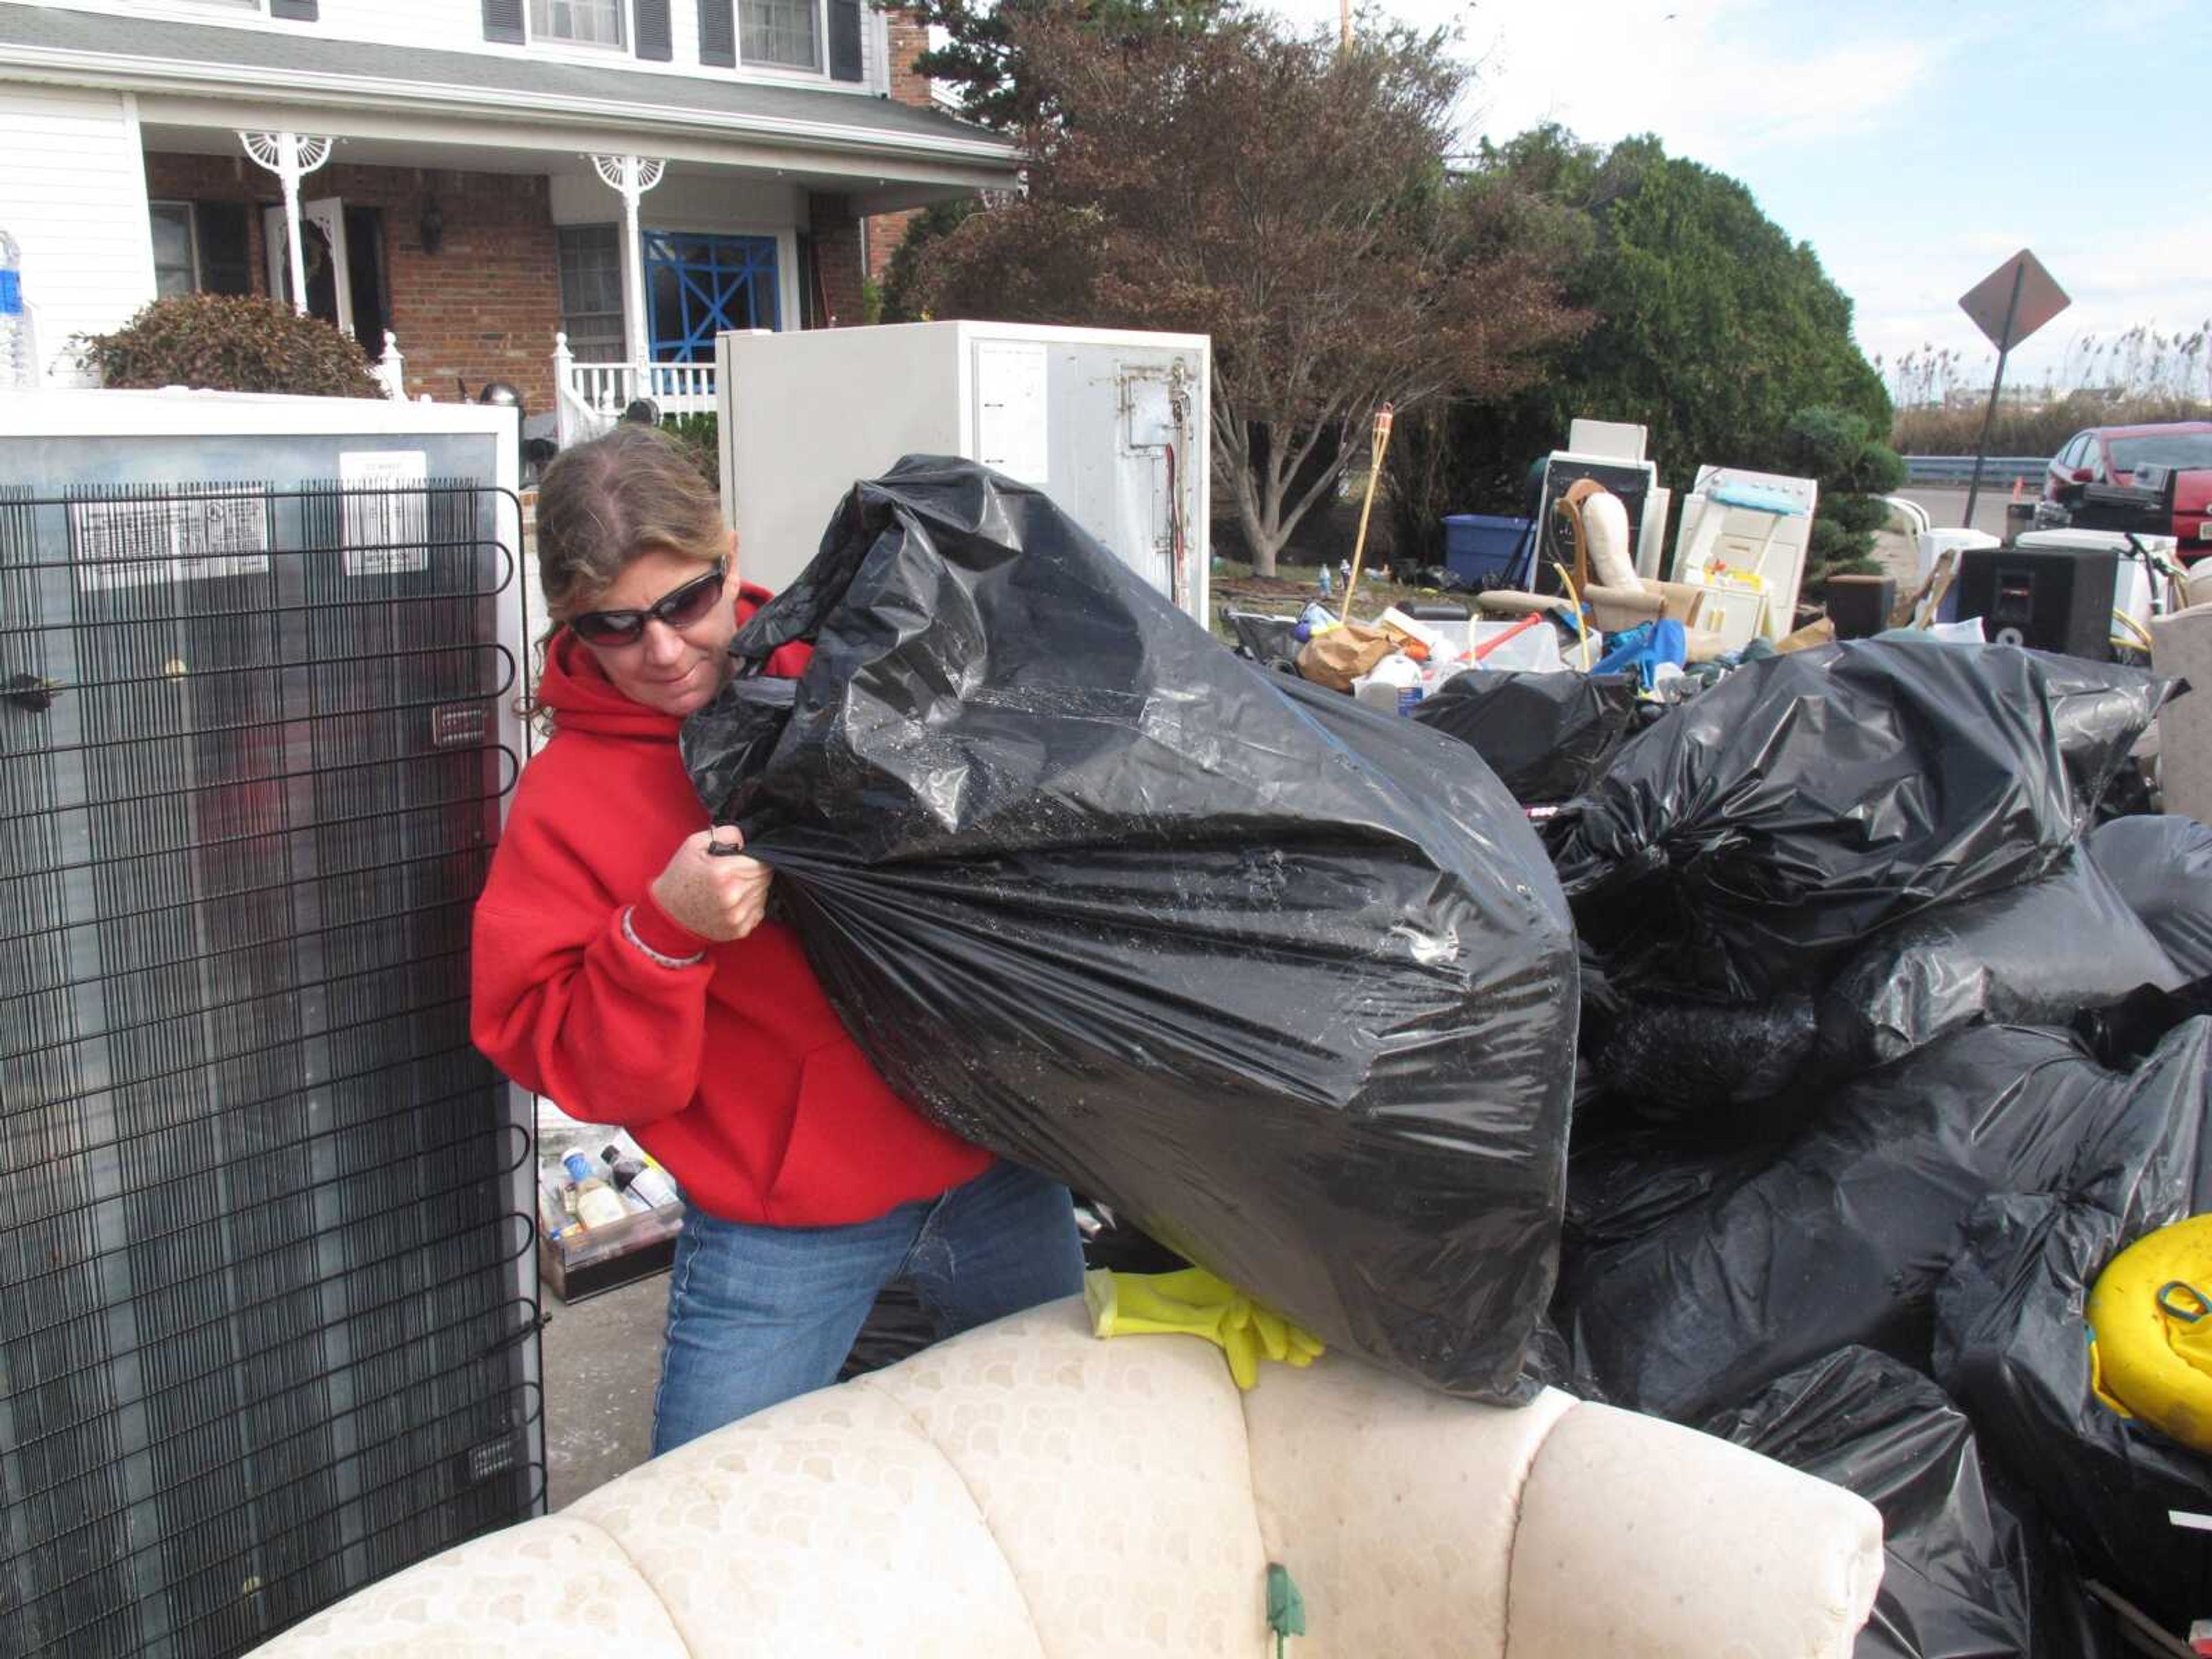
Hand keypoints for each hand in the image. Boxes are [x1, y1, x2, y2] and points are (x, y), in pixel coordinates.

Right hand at [649, 826, 771, 941]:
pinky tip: (733, 902)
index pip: (761, 862)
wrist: (668, 913)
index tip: (743, 859)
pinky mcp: (739, 930)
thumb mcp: (695, 844)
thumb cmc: (682, 875)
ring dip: (753, 888)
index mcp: (723, 873)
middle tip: (735, 872)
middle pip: (764, 877)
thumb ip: (726, 833)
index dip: (754, 858)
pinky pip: (759, 911)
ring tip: (732, 886)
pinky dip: (751, 905)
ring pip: (763, 893)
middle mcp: (733, 896)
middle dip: (754, 871)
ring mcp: (737, 916)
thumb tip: (747, 839)